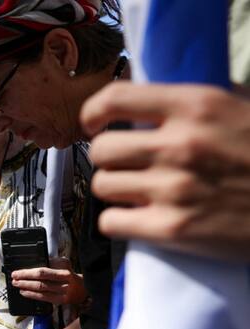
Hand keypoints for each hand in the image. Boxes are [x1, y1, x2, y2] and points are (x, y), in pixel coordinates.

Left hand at [11, 257, 86, 304]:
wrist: (85, 288)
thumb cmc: (70, 275)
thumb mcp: (64, 264)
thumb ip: (51, 263)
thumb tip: (34, 263)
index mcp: (64, 272)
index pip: (43, 272)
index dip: (28, 272)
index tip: (17, 272)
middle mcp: (64, 283)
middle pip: (41, 281)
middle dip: (25, 280)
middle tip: (14, 279)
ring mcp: (63, 293)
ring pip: (41, 291)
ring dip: (26, 288)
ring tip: (17, 285)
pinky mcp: (61, 301)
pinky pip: (44, 298)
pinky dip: (32, 295)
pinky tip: (24, 293)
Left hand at [81, 82, 249, 262]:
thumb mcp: (239, 110)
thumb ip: (192, 108)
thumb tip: (141, 108)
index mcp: (197, 106)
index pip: (116, 99)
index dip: (94, 113)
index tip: (93, 123)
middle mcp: (180, 145)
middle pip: (101, 150)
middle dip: (109, 159)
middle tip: (126, 166)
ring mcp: (173, 188)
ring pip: (102, 186)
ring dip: (114, 190)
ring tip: (137, 192)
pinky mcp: (171, 229)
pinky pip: (111, 222)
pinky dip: (119, 221)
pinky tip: (138, 218)